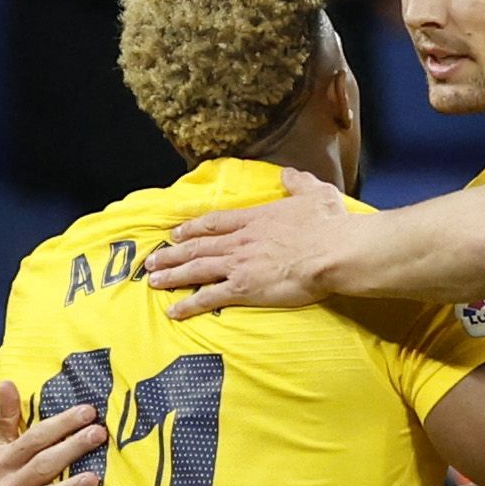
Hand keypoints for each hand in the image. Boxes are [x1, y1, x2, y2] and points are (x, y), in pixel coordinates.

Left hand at [145, 167, 348, 317]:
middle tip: (153, 260)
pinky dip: (189, 304)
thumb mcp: (315, 194)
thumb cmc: (327, 225)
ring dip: (172, 275)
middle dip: (173, 254)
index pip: (216, 222)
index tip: (177, 232)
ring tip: (153, 281)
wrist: (331, 251)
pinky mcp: (242, 288)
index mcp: (256, 219)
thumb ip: (298, 183)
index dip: (193, 228)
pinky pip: (208, 297)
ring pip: (196, 269)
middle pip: (198, 246)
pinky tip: (174, 311)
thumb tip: (289, 174)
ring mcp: (238, 264)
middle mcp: (241, 241)